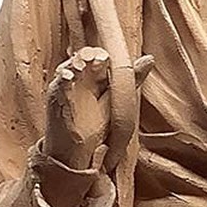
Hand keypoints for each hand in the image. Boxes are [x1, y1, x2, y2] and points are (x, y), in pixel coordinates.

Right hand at [42, 47, 152, 171]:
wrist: (78, 152)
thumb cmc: (95, 126)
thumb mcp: (118, 101)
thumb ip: (132, 79)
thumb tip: (150, 58)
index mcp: (95, 77)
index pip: (98, 57)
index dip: (102, 56)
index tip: (108, 58)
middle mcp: (79, 78)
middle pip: (82, 58)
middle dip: (89, 55)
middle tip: (98, 58)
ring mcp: (65, 87)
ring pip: (68, 68)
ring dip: (74, 64)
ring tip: (82, 65)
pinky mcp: (55, 99)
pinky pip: (57, 85)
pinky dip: (62, 80)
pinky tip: (69, 77)